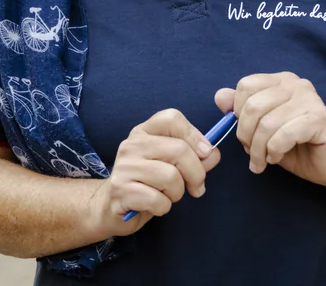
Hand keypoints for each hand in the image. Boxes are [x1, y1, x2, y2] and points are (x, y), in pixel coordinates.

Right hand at [91, 109, 220, 234]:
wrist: (111, 207)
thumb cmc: (147, 183)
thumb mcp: (171, 165)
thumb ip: (195, 158)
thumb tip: (213, 154)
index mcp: (144, 132)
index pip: (172, 118)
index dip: (194, 135)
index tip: (205, 153)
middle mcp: (132, 144)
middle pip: (179, 150)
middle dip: (196, 173)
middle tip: (196, 187)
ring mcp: (124, 167)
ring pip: (170, 177)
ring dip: (177, 193)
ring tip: (168, 195)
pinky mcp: (120, 191)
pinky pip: (158, 200)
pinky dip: (164, 207)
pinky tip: (154, 206)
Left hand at [215, 72, 325, 193]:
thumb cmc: (295, 146)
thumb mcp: (262, 129)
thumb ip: (242, 111)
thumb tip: (220, 96)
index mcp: (281, 80)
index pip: (245, 86)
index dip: (238, 114)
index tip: (244, 135)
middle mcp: (296, 84)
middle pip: (253, 105)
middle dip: (246, 135)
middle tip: (252, 154)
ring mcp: (310, 99)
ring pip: (267, 123)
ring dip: (259, 149)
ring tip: (263, 160)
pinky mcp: (320, 119)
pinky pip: (283, 135)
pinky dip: (274, 151)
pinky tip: (276, 158)